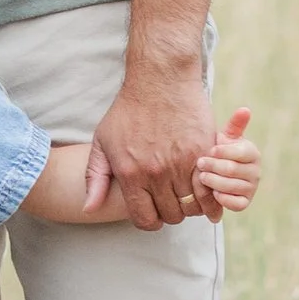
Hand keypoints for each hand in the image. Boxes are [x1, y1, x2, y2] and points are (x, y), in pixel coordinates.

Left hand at [82, 50, 212, 229]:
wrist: (159, 79)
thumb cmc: (128, 110)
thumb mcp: (102, 141)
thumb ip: (94, 177)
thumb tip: (89, 208)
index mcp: (130, 174)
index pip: (145, 219)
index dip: (149, 220)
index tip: (153, 210)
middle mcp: (155, 173)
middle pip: (171, 215)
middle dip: (170, 211)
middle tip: (171, 198)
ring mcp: (181, 164)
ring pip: (192, 206)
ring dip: (191, 204)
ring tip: (186, 191)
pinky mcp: (202, 153)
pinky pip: (209, 189)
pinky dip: (208, 194)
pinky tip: (202, 185)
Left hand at [194, 106, 258, 219]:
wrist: (218, 171)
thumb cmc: (221, 151)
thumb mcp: (226, 136)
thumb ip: (235, 124)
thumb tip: (245, 109)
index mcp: (252, 153)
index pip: (240, 153)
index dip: (223, 152)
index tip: (210, 150)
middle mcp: (255, 171)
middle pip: (234, 170)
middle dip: (214, 166)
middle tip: (200, 163)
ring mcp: (251, 188)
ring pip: (233, 187)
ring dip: (214, 182)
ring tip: (201, 177)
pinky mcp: (245, 202)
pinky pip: (237, 204)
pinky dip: (224, 199)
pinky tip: (212, 193)